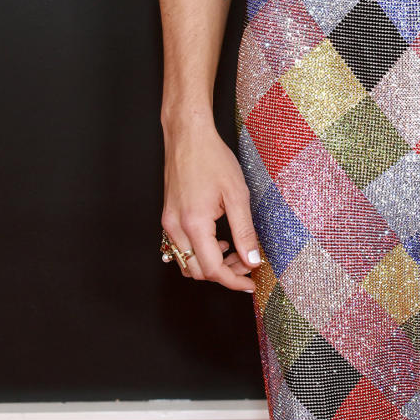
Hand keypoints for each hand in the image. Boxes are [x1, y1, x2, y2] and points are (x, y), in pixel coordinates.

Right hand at [161, 115, 263, 292]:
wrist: (188, 136)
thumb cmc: (212, 158)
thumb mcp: (237, 194)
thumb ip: (244, 231)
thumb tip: (252, 260)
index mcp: (194, 223)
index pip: (213, 269)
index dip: (234, 280)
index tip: (250, 283)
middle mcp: (176, 227)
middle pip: (198, 271)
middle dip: (224, 273)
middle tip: (247, 263)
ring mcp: (168, 223)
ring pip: (187, 263)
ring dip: (210, 265)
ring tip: (234, 251)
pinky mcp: (167, 217)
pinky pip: (180, 248)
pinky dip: (198, 253)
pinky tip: (216, 241)